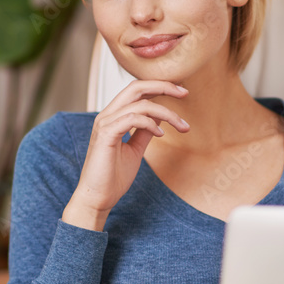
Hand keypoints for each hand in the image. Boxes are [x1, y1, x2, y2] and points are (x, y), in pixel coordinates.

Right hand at [62, 79, 188, 229]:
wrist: (98, 197)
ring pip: (140, 104)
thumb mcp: (135, 150)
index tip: (182, 92)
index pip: (136, 91)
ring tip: (182, 126)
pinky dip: (150, 124)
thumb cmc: (113, 176)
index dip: (159, 87)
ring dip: (166, 113)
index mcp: (113, 116)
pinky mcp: (106, 135)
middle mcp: (107, 115)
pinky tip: (161, 135)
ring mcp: (105, 124)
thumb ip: (144, 132)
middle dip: (163, 86)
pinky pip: (132, 119)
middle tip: (185, 92)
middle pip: (136, 87)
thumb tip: (159, 118)